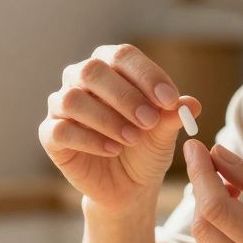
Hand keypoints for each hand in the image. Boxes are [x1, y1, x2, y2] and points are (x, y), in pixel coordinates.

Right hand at [40, 44, 200, 213]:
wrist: (128, 186)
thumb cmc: (145, 149)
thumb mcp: (164, 133)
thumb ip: (172, 116)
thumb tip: (191, 104)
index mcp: (110, 66)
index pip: (123, 56)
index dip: (146, 75)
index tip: (170, 100)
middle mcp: (80, 79)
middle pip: (93, 71)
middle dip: (125, 96)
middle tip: (149, 120)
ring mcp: (61, 106)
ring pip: (73, 99)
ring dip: (106, 119)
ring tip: (132, 139)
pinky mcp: (50, 135)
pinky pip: (60, 130)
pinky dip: (88, 140)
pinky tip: (112, 150)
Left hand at [182, 139, 242, 242]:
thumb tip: (218, 154)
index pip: (216, 209)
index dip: (200, 174)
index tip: (196, 147)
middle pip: (203, 229)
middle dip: (201, 191)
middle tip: (218, 165)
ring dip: (209, 213)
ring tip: (232, 189)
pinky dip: (220, 235)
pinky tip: (239, 219)